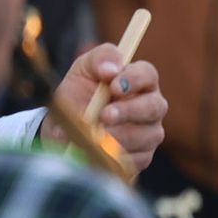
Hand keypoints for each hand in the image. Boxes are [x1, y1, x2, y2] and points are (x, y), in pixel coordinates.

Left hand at [47, 44, 167, 173]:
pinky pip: (136, 159)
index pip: (148, 74)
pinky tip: (96, 153)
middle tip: (104, 116)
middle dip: (128, 111)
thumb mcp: (82, 70)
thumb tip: (111, 69)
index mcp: (139, 81)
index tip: (112, 86)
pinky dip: (115, 156)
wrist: (63, 131)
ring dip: (118, 137)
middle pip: (154, 107)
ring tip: (92, 138)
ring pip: (146, 135)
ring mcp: (150, 133)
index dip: (134, 80)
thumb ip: (99, 59)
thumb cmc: (77, 95)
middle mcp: (151, 106)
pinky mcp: (143, 157)